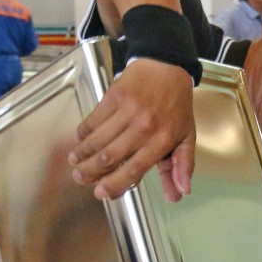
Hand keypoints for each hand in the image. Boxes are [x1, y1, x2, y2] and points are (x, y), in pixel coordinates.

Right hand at [70, 58, 195, 201]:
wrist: (167, 67)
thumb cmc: (177, 105)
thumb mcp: (186, 137)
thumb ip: (181, 167)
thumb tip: (179, 195)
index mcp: (162, 140)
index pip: (135, 169)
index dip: (115, 184)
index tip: (101, 193)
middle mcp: (144, 127)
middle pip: (111, 157)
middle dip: (91, 171)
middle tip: (80, 178)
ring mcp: (128, 111)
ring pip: (98, 139)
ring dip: (83, 153)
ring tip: (75, 162)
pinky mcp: (114, 96)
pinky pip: (94, 119)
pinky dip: (84, 132)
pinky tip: (80, 139)